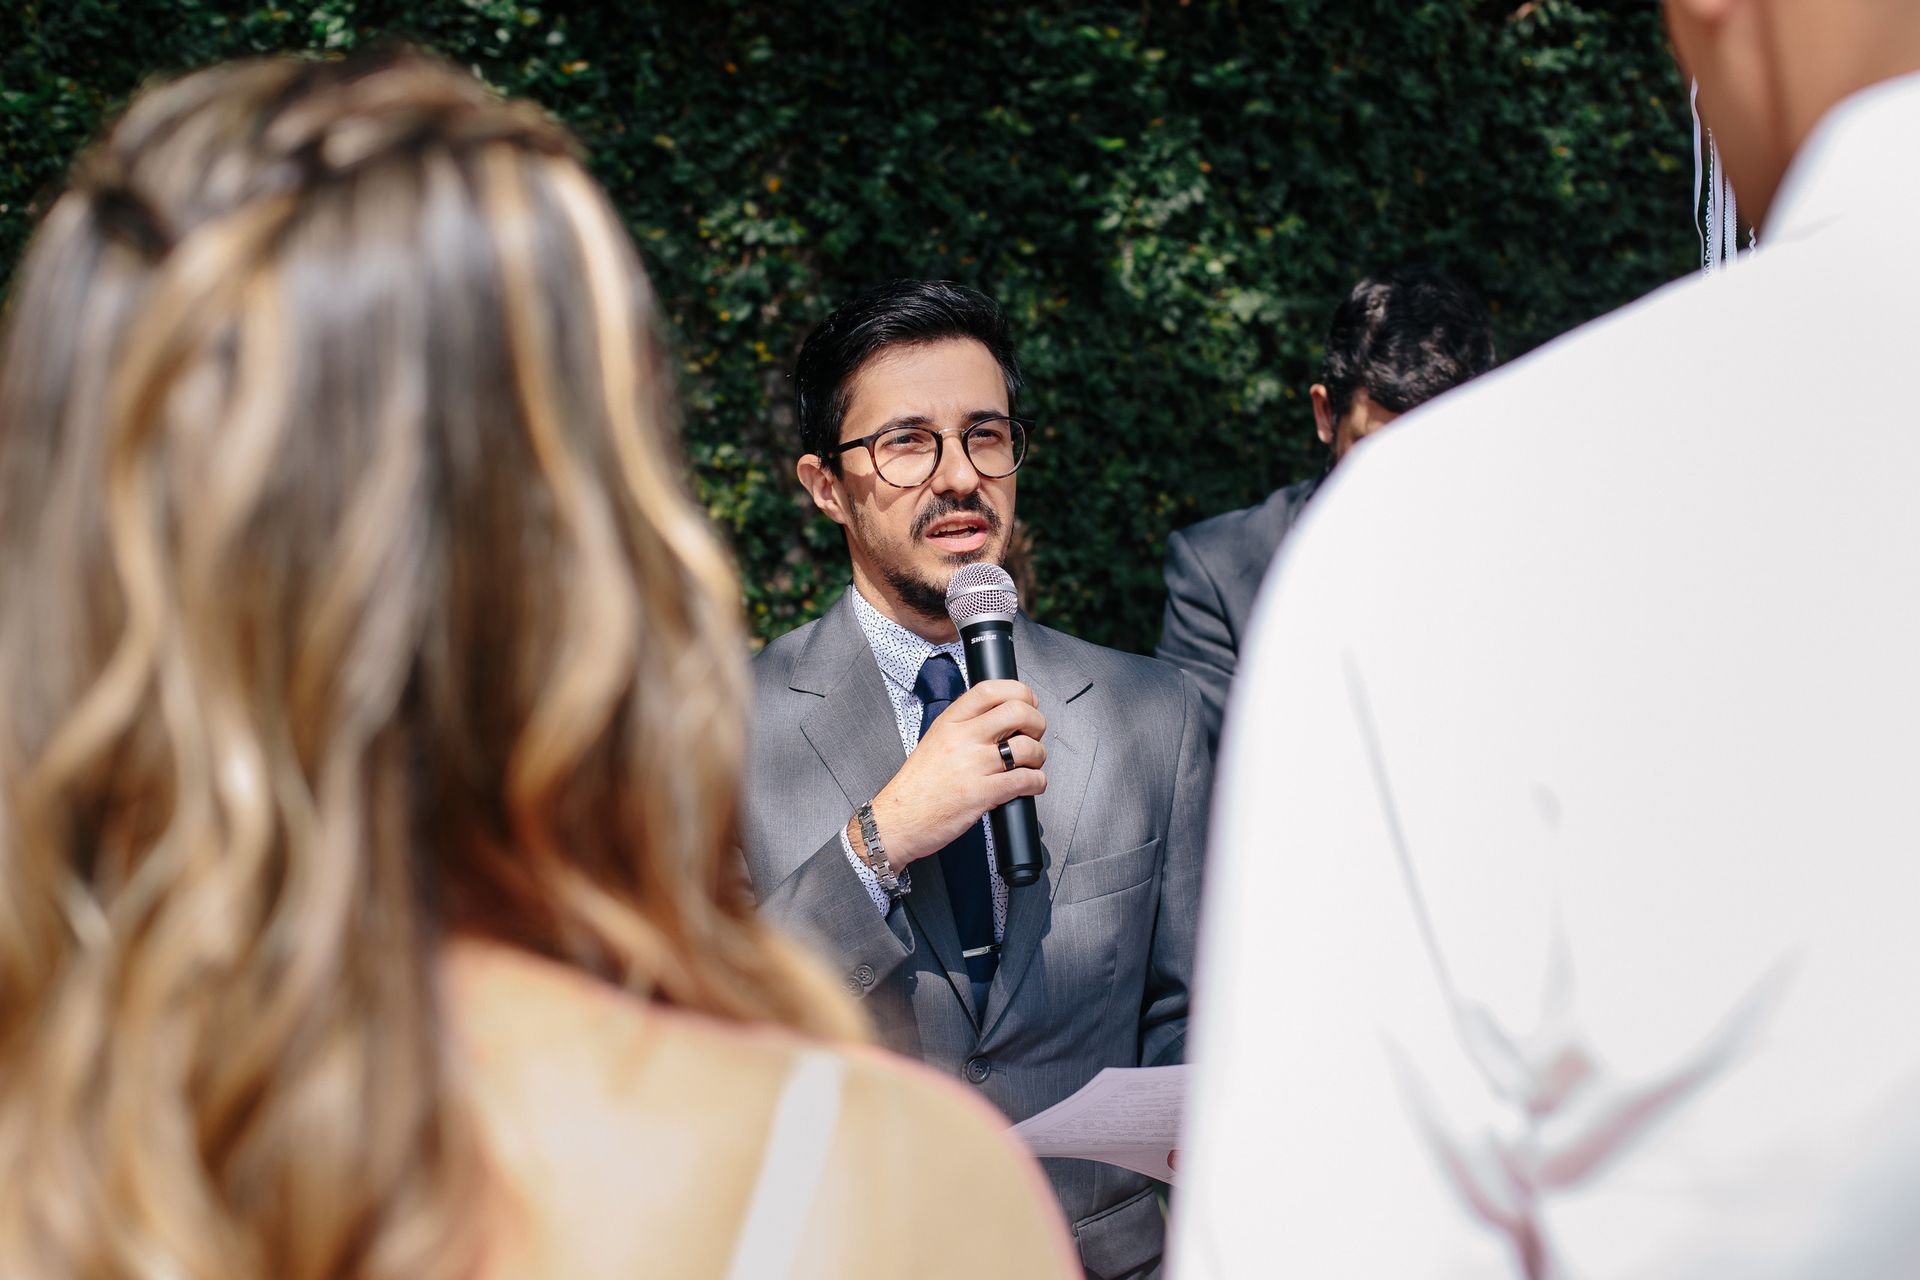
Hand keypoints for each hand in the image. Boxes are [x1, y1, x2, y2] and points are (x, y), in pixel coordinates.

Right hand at [868, 679, 1047, 868]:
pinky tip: (1030, 784)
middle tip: (1034, 733)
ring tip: (1031, 764)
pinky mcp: (981, 794)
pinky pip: (1025, 780)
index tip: (1028, 701)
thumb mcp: (935, 741)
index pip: (990, 689)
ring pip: (1026, 748)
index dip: (1019, 691)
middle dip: (1037, 722)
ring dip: (1039, 756)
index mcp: (949, 722)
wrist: (897, 820)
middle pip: (1016, 712)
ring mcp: (972, 766)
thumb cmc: (916, 786)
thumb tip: (1001, 717)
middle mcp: (961, 739)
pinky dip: (1037, 782)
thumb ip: (964, 726)